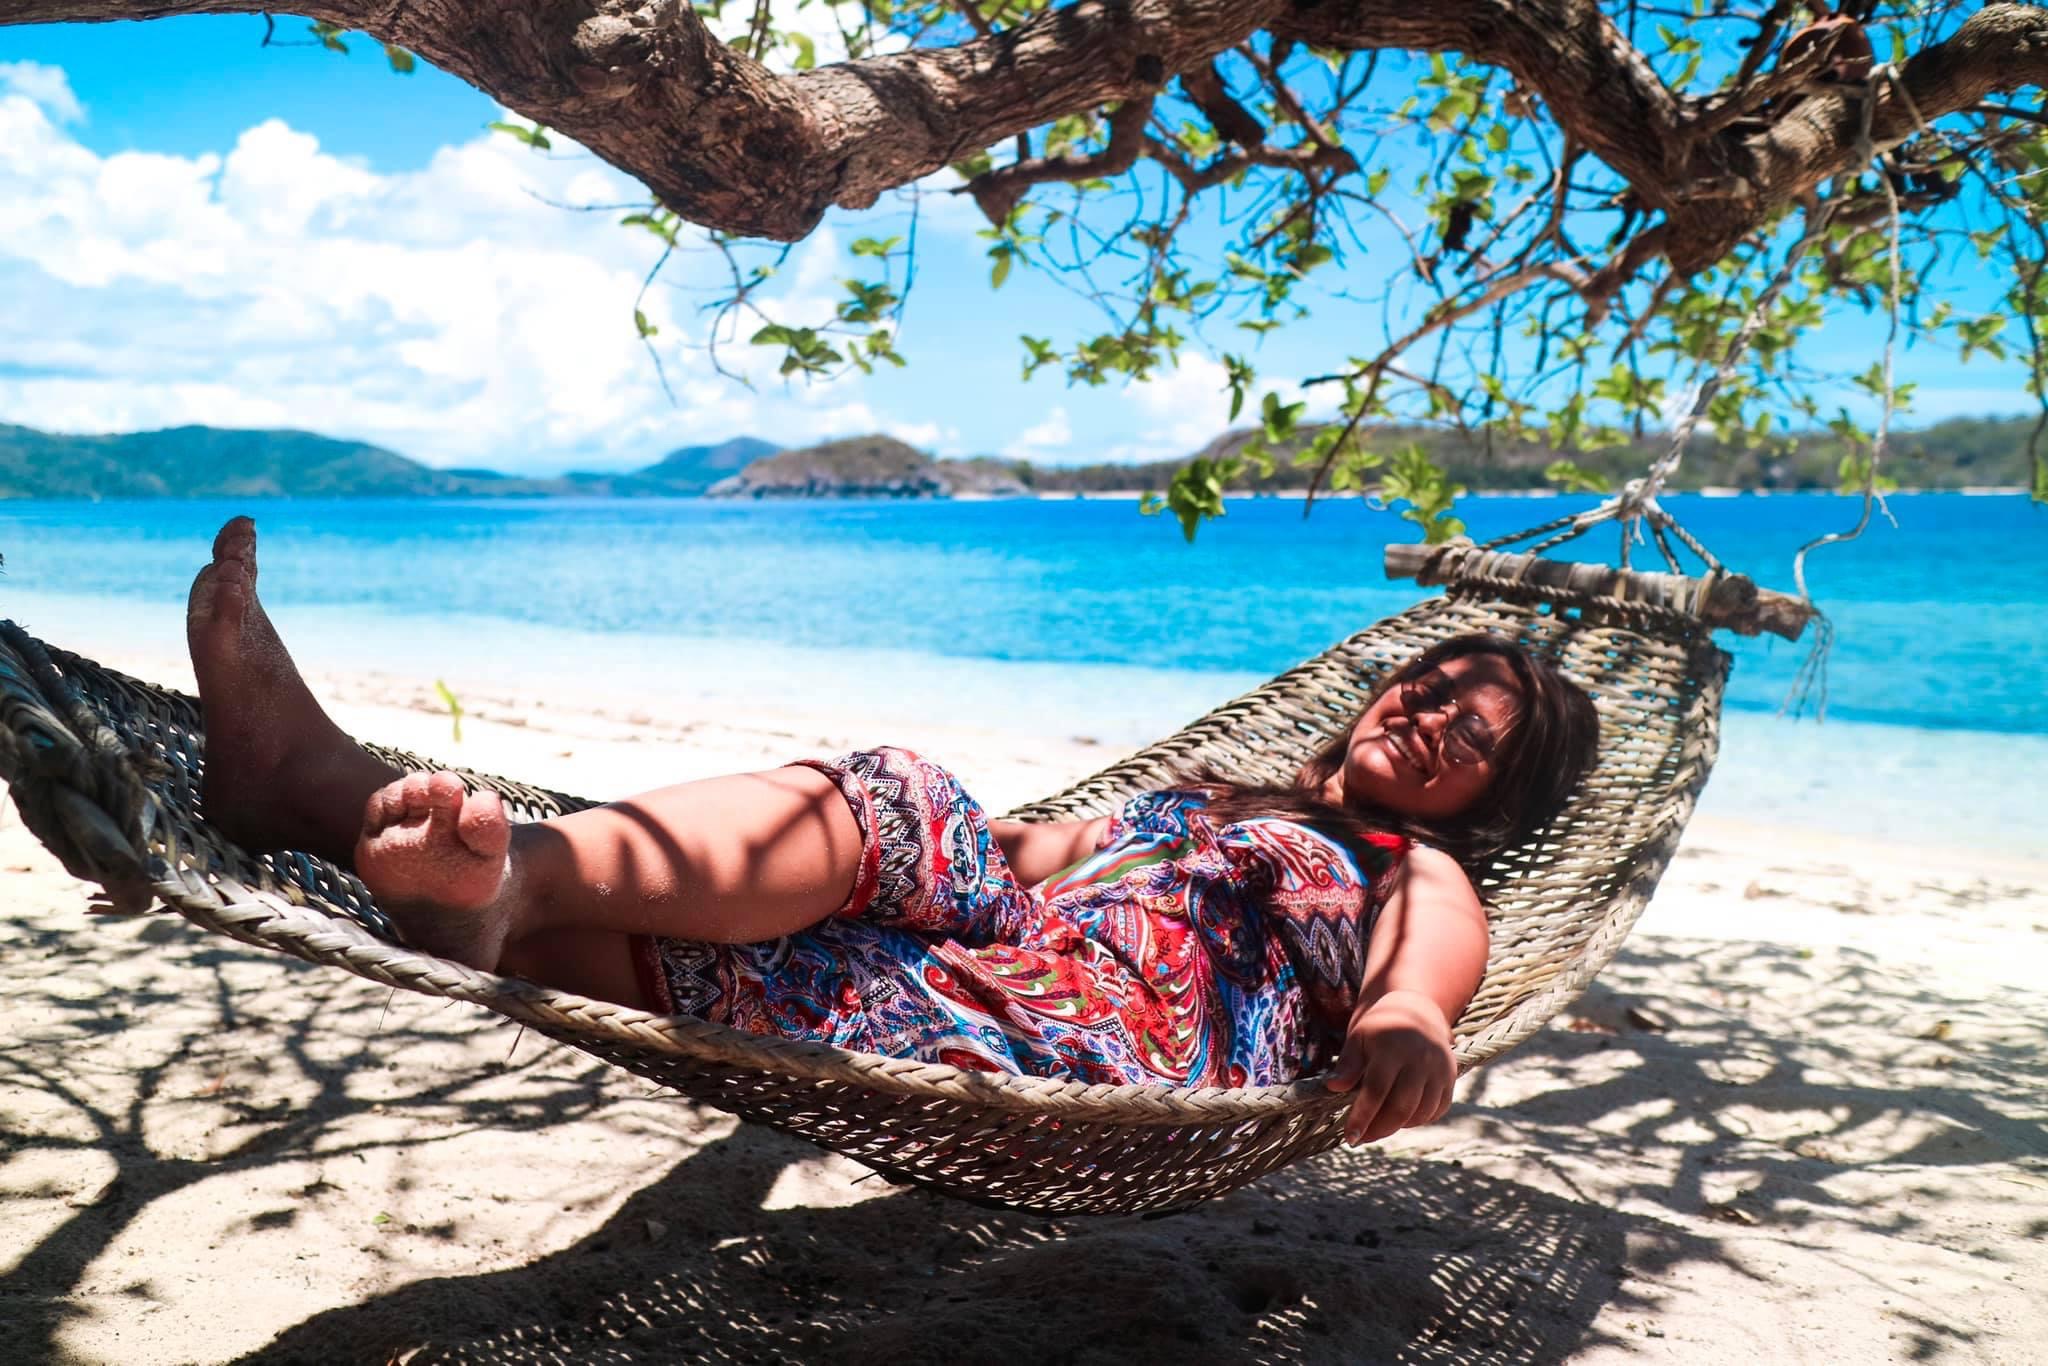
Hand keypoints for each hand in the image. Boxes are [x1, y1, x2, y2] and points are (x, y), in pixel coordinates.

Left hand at [1324, 989, 1457, 1144]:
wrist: (1417, 1011)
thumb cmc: (1380, 1028)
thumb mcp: (1359, 1038)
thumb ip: (1348, 1063)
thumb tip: (1333, 1087)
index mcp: (1392, 1048)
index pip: (1376, 1090)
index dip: (1362, 1116)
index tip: (1349, 1137)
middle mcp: (1420, 1059)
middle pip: (1401, 1107)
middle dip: (1379, 1129)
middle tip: (1362, 1138)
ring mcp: (1439, 1069)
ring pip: (1420, 1112)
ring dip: (1397, 1127)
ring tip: (1378, 1128)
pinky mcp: (1451, 1078)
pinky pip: (1436, 1110)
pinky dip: (1418, 1120)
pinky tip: (1400, 1119)